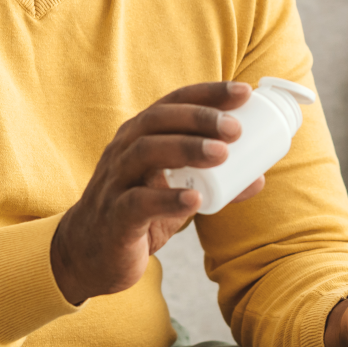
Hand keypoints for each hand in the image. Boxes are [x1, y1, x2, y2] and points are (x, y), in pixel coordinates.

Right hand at [50, 81, 264, 303]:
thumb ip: (214, 183)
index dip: (208, 93)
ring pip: (145, 153)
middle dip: (199, 118)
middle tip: (236, 128)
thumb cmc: (136, 212)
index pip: (174, 102)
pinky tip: (194, 198)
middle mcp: (124, 150)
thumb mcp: (175, 192)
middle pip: (158, 121)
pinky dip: (167, 199)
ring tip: (222, 154)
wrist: (88, 254)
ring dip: (186, 148)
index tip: (243, 92)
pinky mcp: (114, 217)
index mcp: (140, 135)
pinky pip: (137, 203)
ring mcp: (115, 182)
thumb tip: (259, 178)